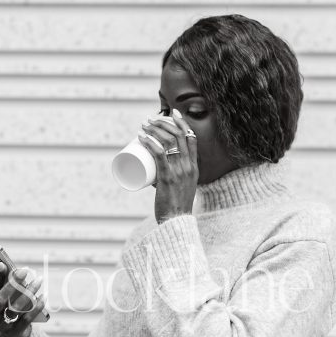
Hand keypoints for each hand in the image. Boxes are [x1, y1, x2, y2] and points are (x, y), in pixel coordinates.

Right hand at [0, 262, 45, 336]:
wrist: (13, 333)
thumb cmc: (5, 309)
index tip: (3, 264)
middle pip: (0, 300)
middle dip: (12, 285)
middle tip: (23, 271)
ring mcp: (4, 326)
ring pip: (16, 308)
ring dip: (29, 292)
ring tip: (38, 280)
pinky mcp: (17, 331)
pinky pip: (28, 318)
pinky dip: (36, 306)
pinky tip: (43, 295)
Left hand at [138, 109, 198, 223]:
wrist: (177, 222)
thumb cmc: (176, 207)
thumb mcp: (180, 189)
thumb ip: (169, 180)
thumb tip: (152, 177)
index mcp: (194, 167)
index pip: (191, 138)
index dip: (182, 123)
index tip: (172, 115)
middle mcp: (188, 166)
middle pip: (178, 135)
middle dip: (163, 123)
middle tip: (149, 120)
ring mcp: (179, 171)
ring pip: (168, 142)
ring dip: (154, 129)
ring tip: (143, 126)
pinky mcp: (167, 178)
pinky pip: (159, 154)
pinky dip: (150, 143)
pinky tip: (141, 137)